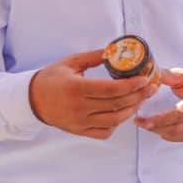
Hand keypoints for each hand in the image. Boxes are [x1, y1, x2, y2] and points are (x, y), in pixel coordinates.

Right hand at [29, 48, 158, 139]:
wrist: (32, 100)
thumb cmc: (51, 78)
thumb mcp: (71, 62)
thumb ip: (94, 57)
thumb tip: (115, 51)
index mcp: (76, 88)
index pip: (111, 90)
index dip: (131, 85)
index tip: (145, 79)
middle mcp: (79, 108)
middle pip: (116, 104)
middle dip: (138, 96)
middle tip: (151, 88)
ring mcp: (79, 122)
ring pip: (114, 120)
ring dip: (131, 110)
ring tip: (140, 99)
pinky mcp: (80, 131)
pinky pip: (104, 132)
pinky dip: (116, 124)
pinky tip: (122, 113)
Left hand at [135, 68, 182, 142]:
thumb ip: (168, 76)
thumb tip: (151, 75)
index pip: (179, 113)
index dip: (161, 119)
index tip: (145, 120)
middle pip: (176, 127)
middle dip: (155, 127)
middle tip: (139, 122)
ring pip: (176, 135)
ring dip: (158, 131)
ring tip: (144, 124)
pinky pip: (179, 138)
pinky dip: (167, 135)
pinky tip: (157, 129)